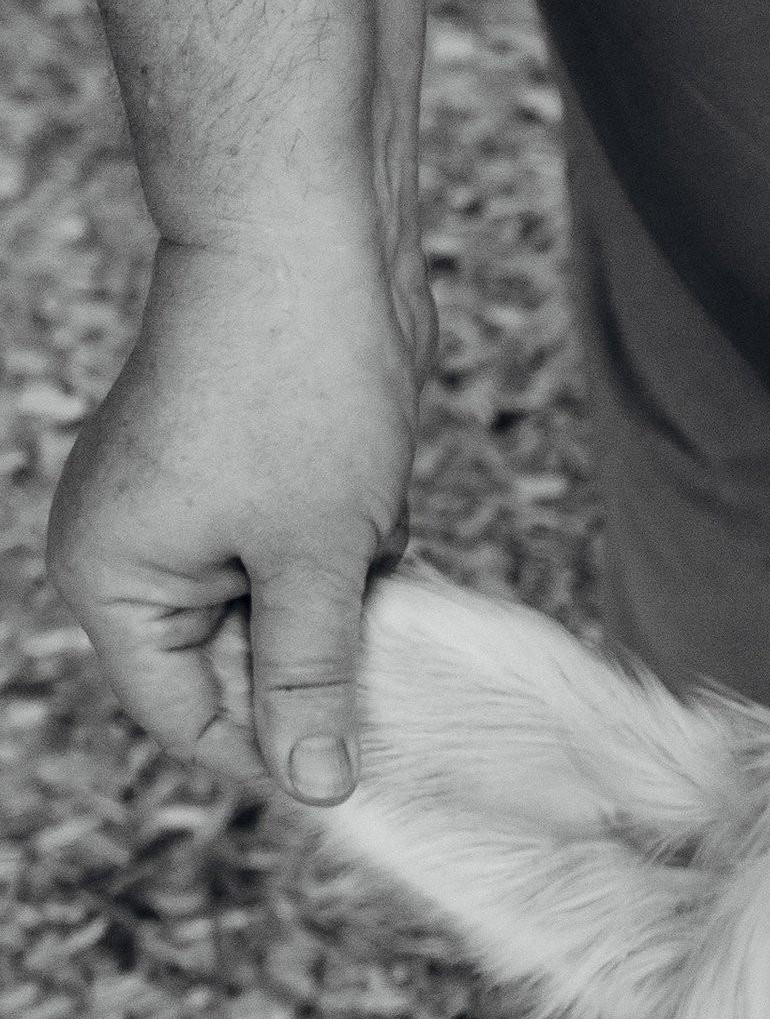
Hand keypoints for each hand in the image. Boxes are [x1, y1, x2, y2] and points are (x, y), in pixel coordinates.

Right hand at [47, 217, 434, 801]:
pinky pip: (301, 558)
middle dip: (320, 671)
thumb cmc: (296, 385)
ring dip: (344, 609)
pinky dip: (350, 559)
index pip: (188, 717)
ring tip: (386, 571)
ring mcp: (191, 510)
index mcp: (115, 578)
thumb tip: (316, 782)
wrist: (313, 236)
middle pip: (233, 669)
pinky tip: (383, 522)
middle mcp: (136, 549)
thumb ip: (310, 676)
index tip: (365, 770)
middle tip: (404, 677)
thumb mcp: (314, 557)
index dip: (275, 753)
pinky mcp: (250, 476)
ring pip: (280, 613)